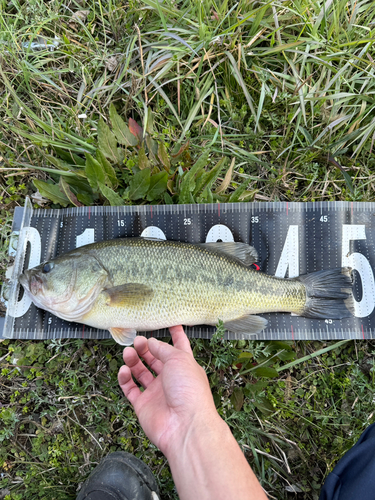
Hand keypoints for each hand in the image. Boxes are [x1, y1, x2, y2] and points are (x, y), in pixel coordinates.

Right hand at [118, 325, 217, 457]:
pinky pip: (130, 388)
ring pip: (141, 372)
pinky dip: (125, 378)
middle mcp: (170, 379)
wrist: (184, 425)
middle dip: (146, 348)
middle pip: (155, 358)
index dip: (175, 334)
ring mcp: (156, 392)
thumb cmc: (189, 390)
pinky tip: (124, 370)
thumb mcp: (179, 359)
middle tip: (138, 340)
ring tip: (128, 352)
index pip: (180, 346)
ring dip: (133, 360)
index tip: (171, 323)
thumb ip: (162, 348)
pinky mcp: (143, 405)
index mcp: (184, 366)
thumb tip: (151, 342)